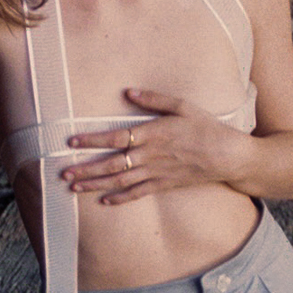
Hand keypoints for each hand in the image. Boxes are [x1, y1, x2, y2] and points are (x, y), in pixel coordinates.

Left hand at [60, 87, 246, 204]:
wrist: (229, 156)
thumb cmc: (206, 127)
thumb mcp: (183, 106)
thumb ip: (154, 99)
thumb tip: (128, 91)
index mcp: (153, 133)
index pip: (115, 138)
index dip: (92, 140)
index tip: (71, 141)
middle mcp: (151, 155)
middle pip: (111, 164)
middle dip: (85, 169)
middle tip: (63, 173)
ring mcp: (156, 172)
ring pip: (119, 181)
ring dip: (95, 184)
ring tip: (74, 187)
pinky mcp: (164, 185)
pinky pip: (137, 194)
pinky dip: (120, 199)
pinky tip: (103, 201)